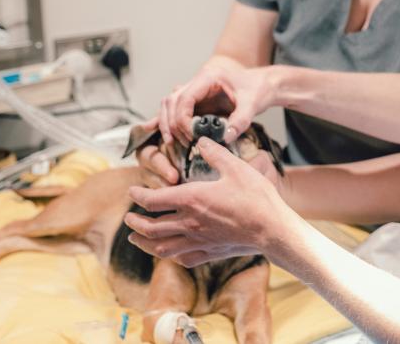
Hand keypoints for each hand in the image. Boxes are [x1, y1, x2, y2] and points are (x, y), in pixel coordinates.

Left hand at [124, 137, 293, 266]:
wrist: (272, 228)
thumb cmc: (255, 197)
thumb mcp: (236, 167)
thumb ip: (215, 153)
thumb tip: (202, 140)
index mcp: (192, 200)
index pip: (153, 200)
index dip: (138, 195)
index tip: (133, 191)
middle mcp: (189, 223)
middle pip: (150, 227)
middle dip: (135, 222)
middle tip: (128, 218)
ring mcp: (198, 241)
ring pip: (161, 247)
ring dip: (144, 242)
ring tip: (136, 238)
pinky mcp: (210, 252)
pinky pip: (182, 258)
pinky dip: (169, 255)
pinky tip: (168, 252)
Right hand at [159, 63, 278, 145]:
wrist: (265, 85)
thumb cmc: (260, 89)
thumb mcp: (253, 104)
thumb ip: (240, 120)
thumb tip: (225, 138)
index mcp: (209, 77)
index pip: (185, 98)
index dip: (182, 119)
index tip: (192, 135)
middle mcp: (198, 81)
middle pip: (172, 101)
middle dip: (173, 124)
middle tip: (184, 143)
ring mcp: (196, 90)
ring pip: (170, 104)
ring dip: (169, 123)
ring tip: (175, 142)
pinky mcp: (199, 100)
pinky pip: (178, 109)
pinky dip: (171, 121)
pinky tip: (165, 133)